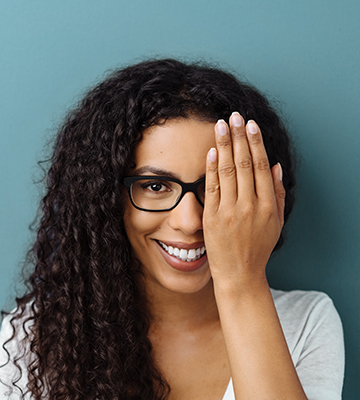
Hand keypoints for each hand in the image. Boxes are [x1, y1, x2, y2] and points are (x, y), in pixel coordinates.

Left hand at [203, 112, 284, 286]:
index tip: (251, 125)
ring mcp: (229, 212)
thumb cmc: (259, 248)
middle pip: (243, 164)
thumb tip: (276, 165)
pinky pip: (211, 188)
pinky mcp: (212, 218)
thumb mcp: (277, 222)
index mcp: (268, 206)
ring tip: (221, 125)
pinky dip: (211, 168)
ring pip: (227, 171)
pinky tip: (211, 151)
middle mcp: (249, 206)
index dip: (255, 144)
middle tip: (234, 116)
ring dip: (224, 145)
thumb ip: (278, 193)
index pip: (261, 167)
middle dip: (238, 137)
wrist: (239, 274)